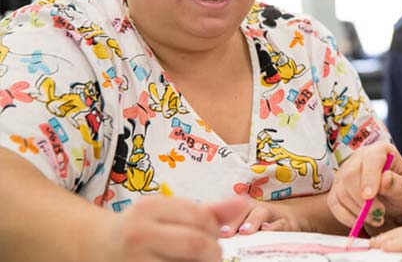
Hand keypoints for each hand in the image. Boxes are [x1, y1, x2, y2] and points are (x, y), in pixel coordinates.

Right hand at [94, 195, 244, 261]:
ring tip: (194, 261)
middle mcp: (140, 232)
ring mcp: (135, 259)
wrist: (100, 246)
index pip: (201, 217)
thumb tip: (243, 203)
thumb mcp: (169, 212)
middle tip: (211, 256)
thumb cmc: (143, 228)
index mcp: (151, 208)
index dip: (214, 230)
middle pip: (195, 244)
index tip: (212, 237)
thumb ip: (208, 210)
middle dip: (212, 253)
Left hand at [217, 196, 308, 236]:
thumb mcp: (246, 222)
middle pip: (241, 211)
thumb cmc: (261, 224)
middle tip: (224, 232)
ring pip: (260, 214)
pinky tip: (267, 230)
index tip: (210, 229)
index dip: (219, 219)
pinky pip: (280, 224)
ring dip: (252, 221)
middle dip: (233, 222)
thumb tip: (212, 241)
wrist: (291, 218)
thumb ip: (231, 230)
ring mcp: (271, 214)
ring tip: (244, 231)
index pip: (228, 212)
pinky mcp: (286, 222)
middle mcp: (255, 208)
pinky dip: (274, 227)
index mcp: (241, 209)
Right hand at [327, 142, 401, 234]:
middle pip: (350, 176)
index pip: (371, 158)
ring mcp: (345, 172)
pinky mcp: (337, 189)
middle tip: (379, 214)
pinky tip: (360, 222)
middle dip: (363, 201)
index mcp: (380, 151)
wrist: (396, 202)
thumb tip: (385, 179)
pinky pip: (334, 203)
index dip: (369, 177)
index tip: (370, 197)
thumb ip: (398, 184)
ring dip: (358, 211)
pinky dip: (346, 217)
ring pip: (341, 191)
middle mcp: (359, 158)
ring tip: (376, 218)